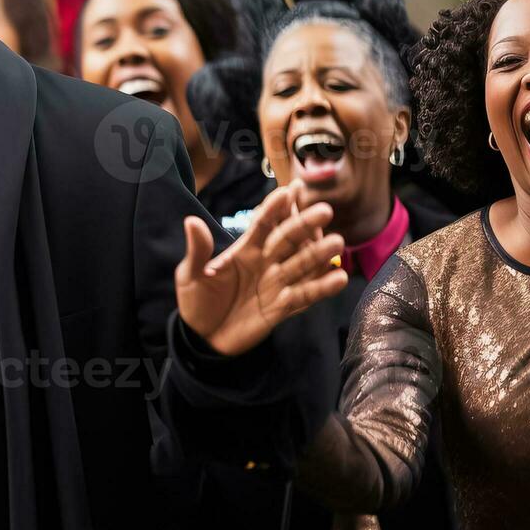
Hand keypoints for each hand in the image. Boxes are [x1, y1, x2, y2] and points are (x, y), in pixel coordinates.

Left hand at [175, 181, 347, 356]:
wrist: (203, 339)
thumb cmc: (197, 301)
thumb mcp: (191, 275)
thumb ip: (198, 250)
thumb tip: (191, 221)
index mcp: (244, 249)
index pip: (262, 224)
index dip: (274, 208)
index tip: (289, 191)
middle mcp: (265, 262)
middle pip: (288, 239)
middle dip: (304, 224)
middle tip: (323, 209)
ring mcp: (276, 284)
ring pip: (302, 264)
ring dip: (319, 253)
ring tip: (336, 242)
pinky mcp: (282, 307)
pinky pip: (305, 295)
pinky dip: (322, 287)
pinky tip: (339, 278)